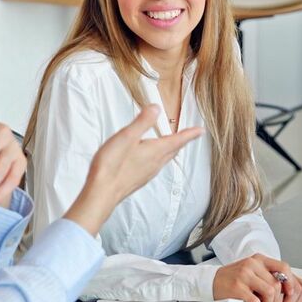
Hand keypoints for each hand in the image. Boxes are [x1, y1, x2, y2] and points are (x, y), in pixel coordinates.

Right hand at [64, 105, 202, 235]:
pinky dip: (157, 158)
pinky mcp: (138, 179)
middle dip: (181, 141)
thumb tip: (156, 108)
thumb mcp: (127, 137)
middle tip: (188, 135)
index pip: (177, 140)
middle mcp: (154, 163)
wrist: (101, 194)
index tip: (200, 130)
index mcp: (155, 151)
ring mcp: (147, 173)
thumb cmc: (112, 166)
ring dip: (170, 149)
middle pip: (173, 150)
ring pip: (164, 159)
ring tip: (172, 144)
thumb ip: (142, 122)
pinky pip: (154, 166)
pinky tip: (149, 158)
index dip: (190, 134)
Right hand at [213, 254, 296, 301]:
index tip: (290, 293)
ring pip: (270, 292)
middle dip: (277, 300)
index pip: (283, 267)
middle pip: (277, 284)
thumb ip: (268, 276)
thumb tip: (287, 290)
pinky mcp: (237, 288)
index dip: (290, 282)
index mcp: (259, 259)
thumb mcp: (252, 271)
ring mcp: (244, 275)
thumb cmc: (233, 278)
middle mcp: (252, 265)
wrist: (211, 282)